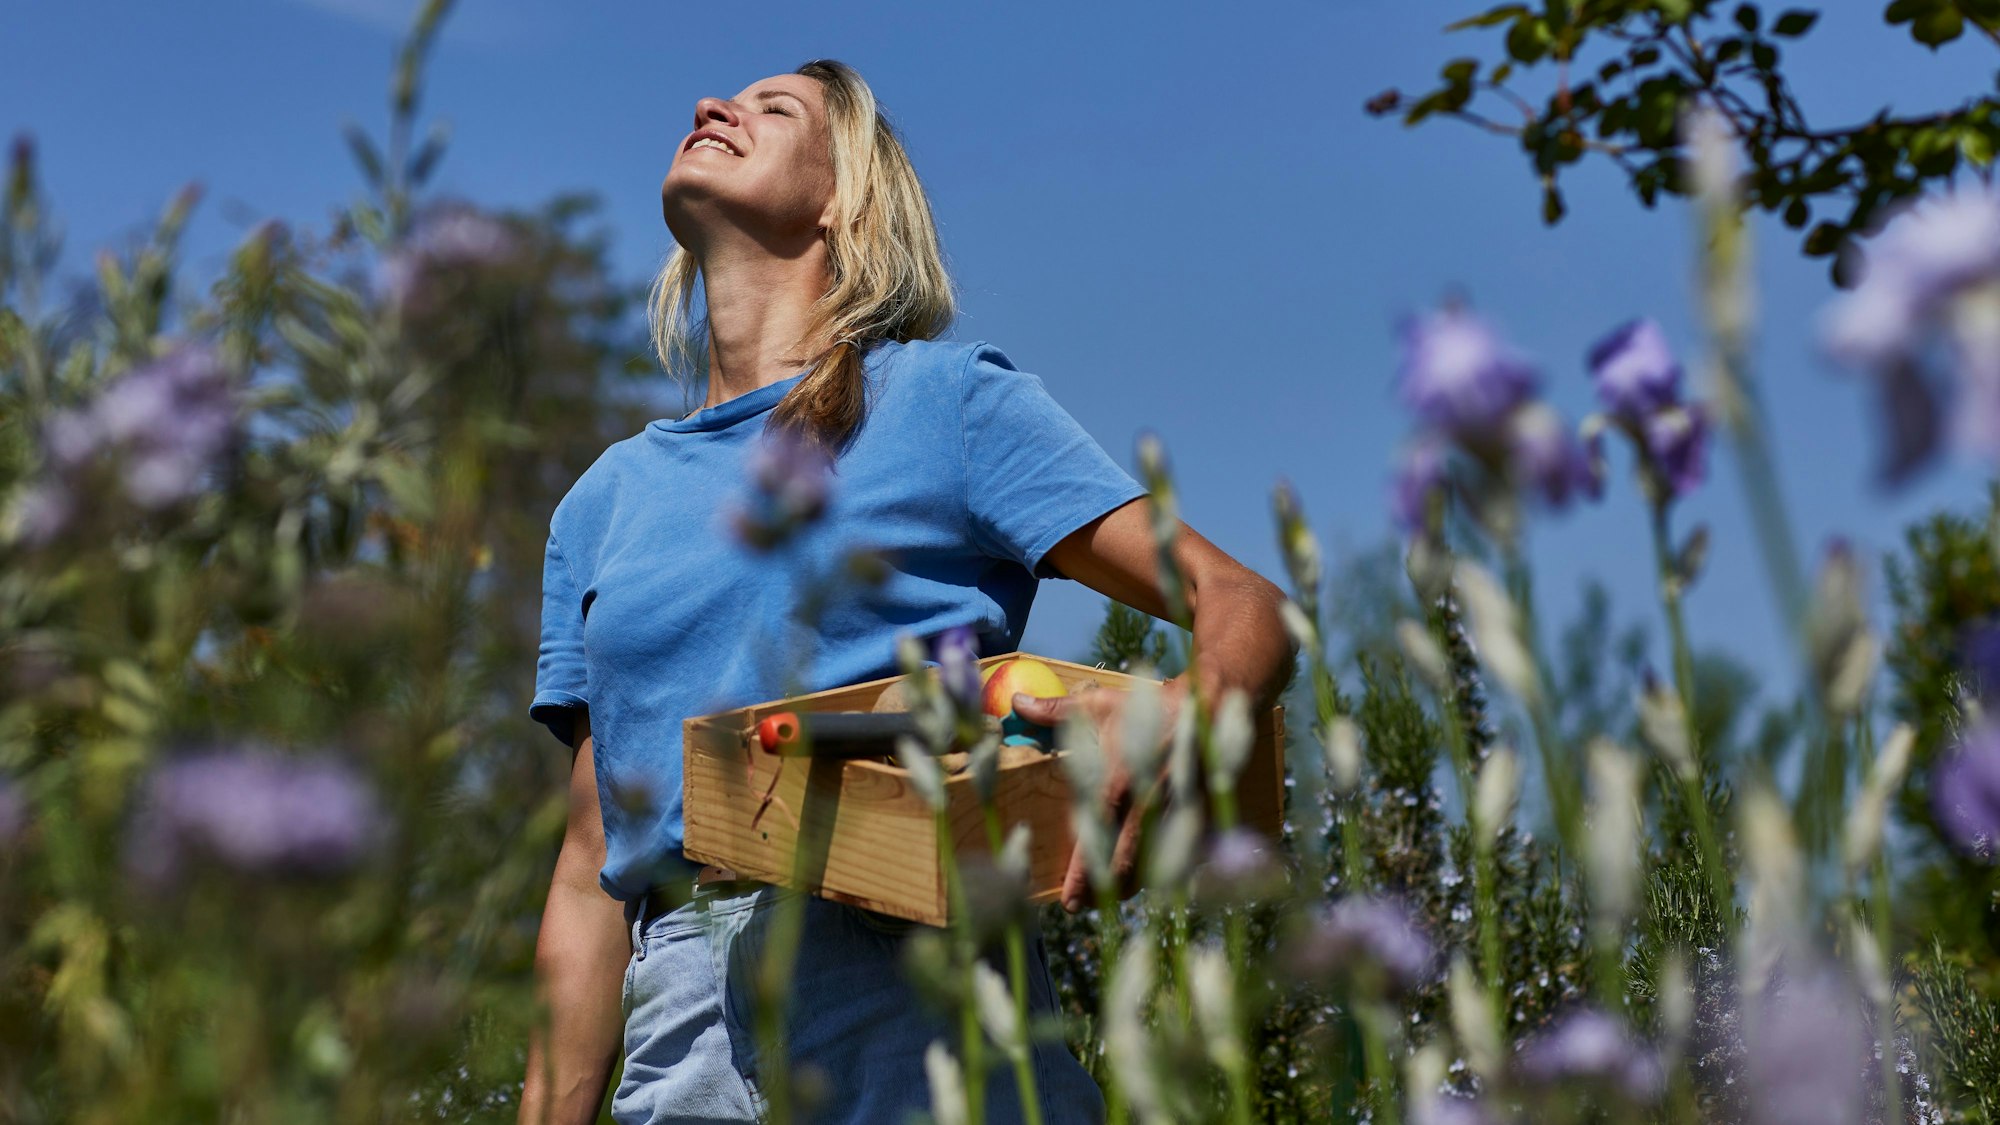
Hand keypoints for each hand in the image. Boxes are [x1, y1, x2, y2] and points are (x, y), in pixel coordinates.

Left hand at [1010, 680, 1185, 912]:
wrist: (1206, 709)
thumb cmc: (1146, 708)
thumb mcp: (1097, 707)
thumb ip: (1055, 712)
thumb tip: (1017, 704)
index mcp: (1119, 780)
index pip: (1096, 838)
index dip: (1083, 875)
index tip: (1068, 901)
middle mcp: (1148, 803)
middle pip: (1124, 864)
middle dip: (1103, 892)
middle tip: (1083, 907)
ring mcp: (1176, 814)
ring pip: (1153, 867)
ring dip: (1130, 886)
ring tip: (1111, 896)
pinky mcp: (1199, 819)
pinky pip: (1181, 859)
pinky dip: (1165, 873)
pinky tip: (1149, 878)